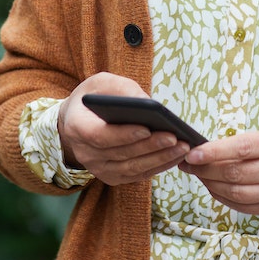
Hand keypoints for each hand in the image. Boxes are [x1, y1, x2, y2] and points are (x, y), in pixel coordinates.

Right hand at [57, 72, 191, 185]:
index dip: (123, 134)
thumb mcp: (101, 83)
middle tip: (175, 138)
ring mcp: (97, 168)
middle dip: (150, 146)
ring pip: (131, 167)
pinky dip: (157, 166)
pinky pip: (136, 174)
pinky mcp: (111, 176)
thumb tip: (147, 102)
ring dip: (159, 159)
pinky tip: (175, 156)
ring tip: (182, 147)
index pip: (100, 135)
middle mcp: (84, 153)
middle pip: (121, 153)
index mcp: (77, 126)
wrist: (77, 121)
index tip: (147, 128)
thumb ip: (121, 88)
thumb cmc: (93, 97)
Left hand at [180, 128, 258, 216]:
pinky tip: (215, 188)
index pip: (241, 149)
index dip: (213, 152)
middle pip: (236, 174)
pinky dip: (225, 199)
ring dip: (211, 185)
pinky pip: (245, 207)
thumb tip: (210, 150)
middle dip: (205, 170)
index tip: (193, 153)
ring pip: (237, 193)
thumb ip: (247, 143)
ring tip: (198, 175)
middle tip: (188, 163)